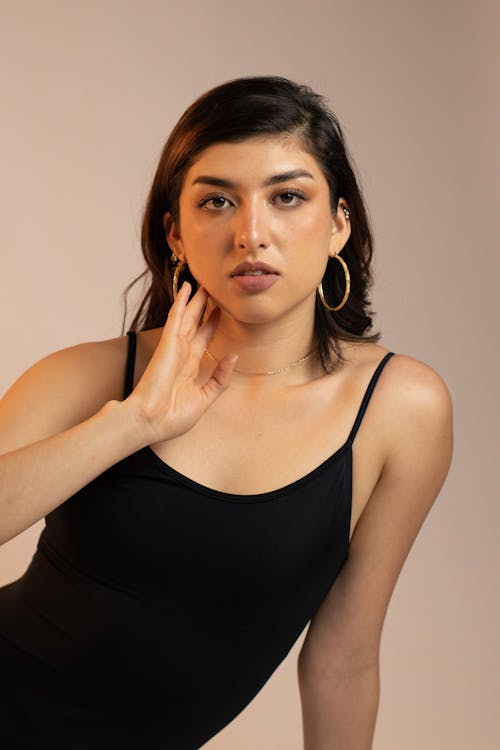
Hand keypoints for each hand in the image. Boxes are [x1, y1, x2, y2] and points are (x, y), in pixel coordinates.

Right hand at [126, 282, 237, 443]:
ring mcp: (174, 348)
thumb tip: (233, 357)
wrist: (150, 422)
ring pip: (187, 317)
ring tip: (203, 283)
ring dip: (194, 300)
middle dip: (204, 308)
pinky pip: (175, 319)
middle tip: (212, 290)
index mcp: (189, 368)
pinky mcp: (167, 345)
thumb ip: (219, 379)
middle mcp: (181, 355)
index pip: (203, 340)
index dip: (211, 324)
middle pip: (196, 324)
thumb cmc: (172, 418)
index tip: (220, 311)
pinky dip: (181, 303)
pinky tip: (186, 288)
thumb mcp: (205, 399)